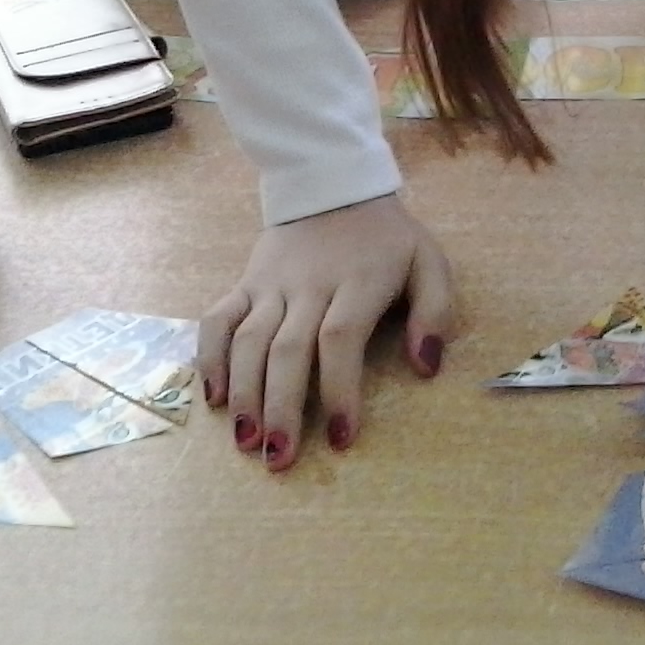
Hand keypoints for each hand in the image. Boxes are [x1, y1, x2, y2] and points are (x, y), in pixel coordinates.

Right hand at [199, 194, 454, 470]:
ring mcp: (270, 284)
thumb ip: (435, 312)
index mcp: (356, 282)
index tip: (340, 438)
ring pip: (248, 340)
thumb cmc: (386, 239)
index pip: (339, 339)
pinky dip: (209, 357)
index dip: (338, 389)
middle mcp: (308, 285)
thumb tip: (426, 367)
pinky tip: (214, 398)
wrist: (334, 185)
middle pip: (288, 349)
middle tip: (279, 459)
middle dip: (281, 406)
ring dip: (244, 393)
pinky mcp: (245, 282)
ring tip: (246, 442)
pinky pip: (219, 318)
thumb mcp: (429, 263)